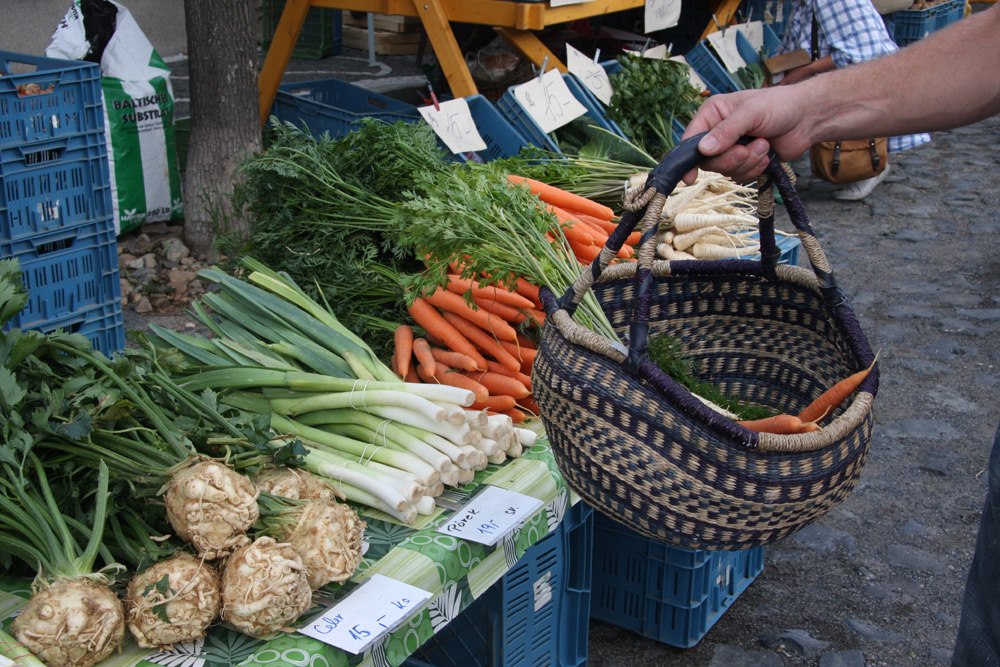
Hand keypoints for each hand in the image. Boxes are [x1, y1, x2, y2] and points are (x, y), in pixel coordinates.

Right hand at [681, 86, 814, 182]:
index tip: (689, 177)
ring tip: (764, 145)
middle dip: (731, 159)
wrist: (808, 118)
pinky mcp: (745, 162)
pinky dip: (755, 169)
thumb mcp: (751, 113)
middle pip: (708, 161)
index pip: (691, 140)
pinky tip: (766, 155)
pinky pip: (740, 175)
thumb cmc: (780, 106)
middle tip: (747, 149)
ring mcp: (732, 149)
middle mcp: (718, 133)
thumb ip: (727, 131)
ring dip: (747, 162)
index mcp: (713, 115)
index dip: (688, 159)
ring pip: (725, 170)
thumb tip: (703, 149)